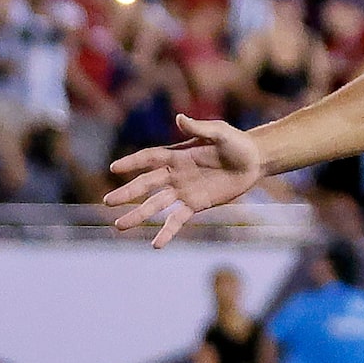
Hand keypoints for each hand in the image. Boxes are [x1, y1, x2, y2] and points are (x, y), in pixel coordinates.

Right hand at [103, 116, 266, 246]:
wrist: (255, 162)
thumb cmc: (238, 142)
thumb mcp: (220, 133)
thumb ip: (200, 128)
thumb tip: (180, 118)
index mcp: (178, 155)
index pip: (149, 158)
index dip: (132, 163)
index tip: (114, 168)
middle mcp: (176, 174)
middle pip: (146, 184)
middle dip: (127, 193)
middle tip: (108, 202)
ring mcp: (184, 191)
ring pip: (156, 205)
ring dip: (138, 215)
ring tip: (119, 226)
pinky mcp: (196, 205)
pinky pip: (177, 219)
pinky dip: (167, 231)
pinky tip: (156, 244)